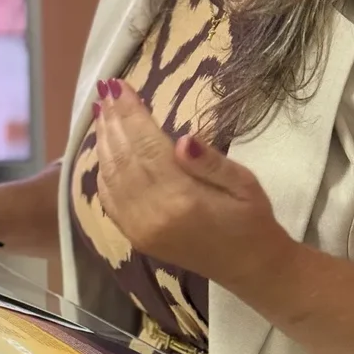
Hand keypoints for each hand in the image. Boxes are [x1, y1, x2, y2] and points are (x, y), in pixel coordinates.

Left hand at [94, 79, 294, 291]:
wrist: (250, 268)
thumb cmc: (252, 219)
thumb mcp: (245, 184)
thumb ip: (212, 162)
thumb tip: (183, 139)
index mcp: (182, 199)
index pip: (147, 146)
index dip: (131, 113)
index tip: (120, 85)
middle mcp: (153, 215)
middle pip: (124, 158)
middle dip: (113, 121)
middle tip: (105, 90)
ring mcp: (139, 229)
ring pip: (111, 177)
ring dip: (103, 141)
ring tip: (100, 111)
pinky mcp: (135, 237)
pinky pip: (109, 199)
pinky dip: (103, 170)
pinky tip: (104, 148)